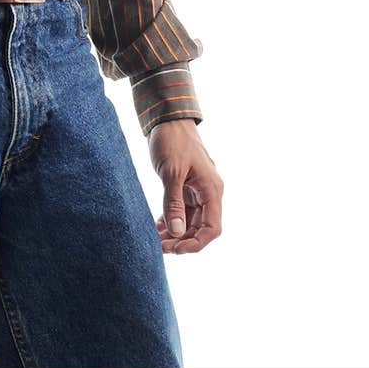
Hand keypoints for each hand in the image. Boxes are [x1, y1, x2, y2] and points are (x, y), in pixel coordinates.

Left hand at [148, 119, 223, 254]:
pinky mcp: (186, 186)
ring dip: (175, 232)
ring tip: (156, 240)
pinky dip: (172, 219)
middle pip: (201, 227)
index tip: (176, 249)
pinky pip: (182, 210)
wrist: (166, 118)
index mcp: (212, 190)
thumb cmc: (172, 140)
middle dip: (182, 240)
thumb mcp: (171, 173)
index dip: (196, 243)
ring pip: (190, 220)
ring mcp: (197, 189)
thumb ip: (174, 203)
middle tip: (160, 247)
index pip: (212, 228)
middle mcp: (208, 192)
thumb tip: (177, 233)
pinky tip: (158, 226)